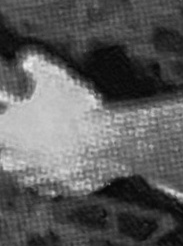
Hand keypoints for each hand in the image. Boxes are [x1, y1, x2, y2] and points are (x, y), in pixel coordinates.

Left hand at [0, 49, 114, 195]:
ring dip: (28, 168)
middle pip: (3, 160)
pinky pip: (52, 187)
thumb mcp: (56, 76)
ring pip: (25, 177)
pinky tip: (60, 172)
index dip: (1, 124)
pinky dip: (52, 181)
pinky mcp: (64, 188)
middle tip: (18, 139)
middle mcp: (20, 159)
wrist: (108, 142)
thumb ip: (36, 64)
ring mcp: (42, 177)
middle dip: (7, 150)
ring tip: (37, 159)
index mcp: (9, 132)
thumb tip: (26, 57)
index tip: (6, 117)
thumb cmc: (77, 108)